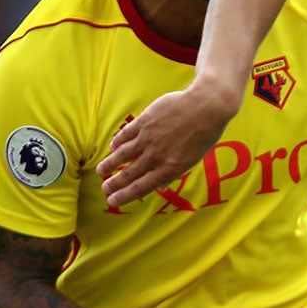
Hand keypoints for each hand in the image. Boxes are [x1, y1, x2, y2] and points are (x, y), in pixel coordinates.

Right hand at [96, 85, 235, 210]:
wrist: (206, 106)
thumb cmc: (204, 134)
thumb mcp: (193, 159)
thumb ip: (174, 173)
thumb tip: (160, 187)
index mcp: (170, 169)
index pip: (142, 187)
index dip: (125, 196)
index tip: (113, 201)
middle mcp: (156, 156)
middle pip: (129, 174)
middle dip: (114, 184)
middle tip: (104, 190)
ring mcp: (149, 138)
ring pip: (123, 154)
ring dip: (110, 164)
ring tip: (100, 171)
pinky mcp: (144, 121)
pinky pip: (126, 134)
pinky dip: (118, 142)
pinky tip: (112, 147)